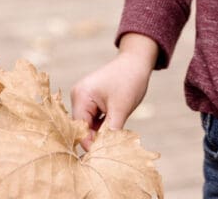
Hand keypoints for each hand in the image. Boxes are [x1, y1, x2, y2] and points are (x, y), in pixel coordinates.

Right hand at [70, 34, 158, 149]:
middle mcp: (78, 96)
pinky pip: (95, 119)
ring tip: (116, 135)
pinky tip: (115, 125)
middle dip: (97, 138)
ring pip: (90, 125)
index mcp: (81, 96)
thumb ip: (110, 132)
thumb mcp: (121, 108)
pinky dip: (104, 125)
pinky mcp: (92, 100)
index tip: (103, 158)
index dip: (91, 145)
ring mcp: (85, 98)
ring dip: (102, 132)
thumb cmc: (130, 80)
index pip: (81, 129)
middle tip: (111, 149)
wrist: (138, 60)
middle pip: (83, 128)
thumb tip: (103, 154)